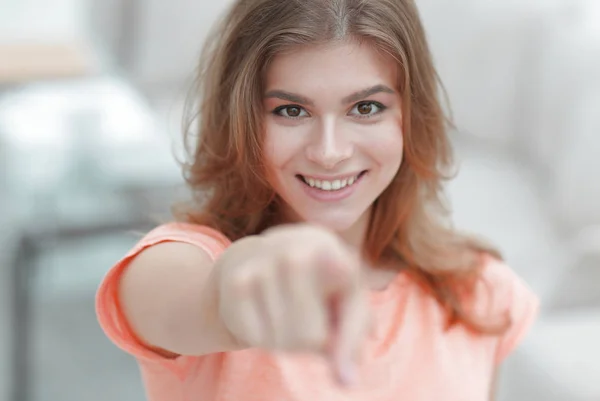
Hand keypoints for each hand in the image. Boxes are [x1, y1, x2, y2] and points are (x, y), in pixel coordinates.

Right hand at [216, 224, 369, 384]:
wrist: (264, 253)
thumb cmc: (321, 283)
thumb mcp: (349, 302)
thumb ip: (352, 339)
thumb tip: (346, 381)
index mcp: (332, 253)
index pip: (346, 314)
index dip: (344, 344)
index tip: (347, 373)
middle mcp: (295, 253)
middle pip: (308, 339)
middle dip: (311, 342)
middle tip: (310, 317)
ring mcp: (263, 265)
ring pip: (281, 342)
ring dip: (286, 339)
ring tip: (287, 308)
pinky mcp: (236, 282)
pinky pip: (254, 338)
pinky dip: (262, 336)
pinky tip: (265, 309)